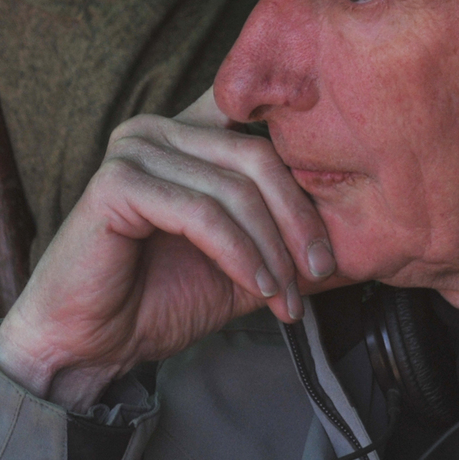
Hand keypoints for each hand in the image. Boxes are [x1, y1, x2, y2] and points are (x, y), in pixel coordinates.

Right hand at [0, 89, 335, 408]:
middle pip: (257, 156)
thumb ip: (288, 243)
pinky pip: (200, 213)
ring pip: (232, 188)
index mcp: (182, 132)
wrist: (89, 342)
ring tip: (285, 296)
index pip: (258, 117)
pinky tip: (256, 287)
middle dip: (298, 220)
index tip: (350, 198)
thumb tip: (368, 241)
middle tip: (320, 271)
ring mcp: (131, 151)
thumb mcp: (243, 265)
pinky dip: (238, 253)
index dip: (306, 148)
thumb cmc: (156, 299)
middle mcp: (155, 128)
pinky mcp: (115, 184)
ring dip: (271, 249)